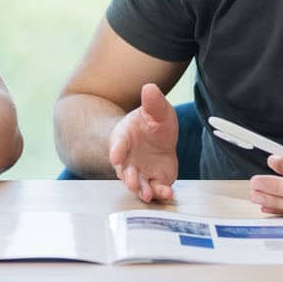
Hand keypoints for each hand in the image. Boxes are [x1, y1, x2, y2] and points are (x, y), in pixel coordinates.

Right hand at [107, 83, 177, 202]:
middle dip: (128, 177)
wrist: (157, 138)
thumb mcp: (156, 110)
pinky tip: (167, 193)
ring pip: (138, 183)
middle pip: (125, 169)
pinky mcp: (154, 180)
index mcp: (124, 137)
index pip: (118, 143)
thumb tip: (150, 87)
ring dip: (141, 190)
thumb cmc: (151, 123)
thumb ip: (153, 102)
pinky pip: (155, 189)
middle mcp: (128, 158)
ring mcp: (140, 171)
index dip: (117, 150)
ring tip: (146, 194)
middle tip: (132, 182)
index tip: (116, 155)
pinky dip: (160, 193)